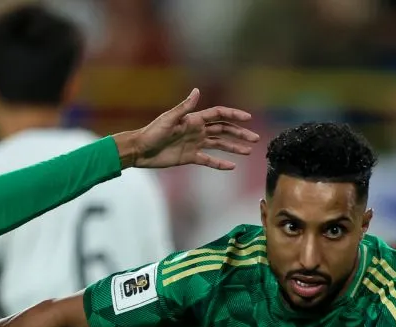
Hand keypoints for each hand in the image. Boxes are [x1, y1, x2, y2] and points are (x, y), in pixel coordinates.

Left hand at [114, 88, 258, 171]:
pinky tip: (231, 166)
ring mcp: (195, 144)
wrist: (140, 150)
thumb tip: (197, 91)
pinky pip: (208, 160)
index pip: (218, 115)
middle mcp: (197, 131)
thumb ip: (184, 107)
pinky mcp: (190, 158)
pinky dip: (220, 163)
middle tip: (255, 139)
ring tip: (248, 151)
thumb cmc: (152, 132)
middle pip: (223, 130)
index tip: (248, 118)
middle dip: (239, 133)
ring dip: (234, 147)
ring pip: (219, 145)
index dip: (234, 115)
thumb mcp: (168, 119)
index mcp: (194, 119)